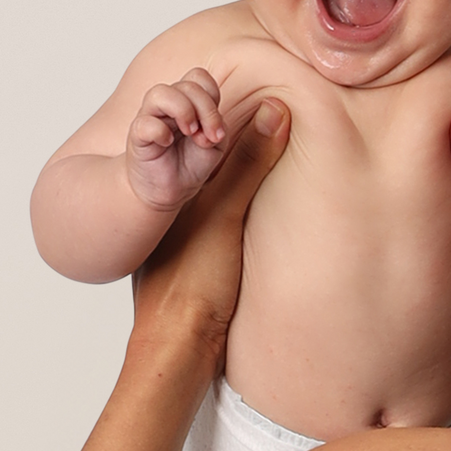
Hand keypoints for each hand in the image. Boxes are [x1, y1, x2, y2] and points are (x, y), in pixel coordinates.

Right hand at [125, 68, 233, 211]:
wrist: (168, 189)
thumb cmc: (190, 164)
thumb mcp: (215, 145)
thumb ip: (218, 127)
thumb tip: (210, 125)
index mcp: (187, 101)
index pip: (199, 78)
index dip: (212, 99)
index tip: (217, 131)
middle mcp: (167, 104)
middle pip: (188, 85)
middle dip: (206, 111)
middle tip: (208, 138)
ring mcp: (150, 116)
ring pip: (161, 93)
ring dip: (184, 112)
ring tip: (190, 134)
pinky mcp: (137, 134)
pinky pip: (146, 122)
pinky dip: (160, 132)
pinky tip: (167, 143)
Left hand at [131, 97, 289, 361]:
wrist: (177, 347)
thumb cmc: (193, 285)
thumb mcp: (227, 215)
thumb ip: (248, 164)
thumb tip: (274, 109)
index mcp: (173, 187)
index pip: (203, 136)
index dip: (229, 115)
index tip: (267, 102)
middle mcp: (175, 207)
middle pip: (210, 160)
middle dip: (237, 139)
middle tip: (276, 124)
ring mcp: (184, 235)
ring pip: (215, 190)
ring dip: (241, 174)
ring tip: (275, 158)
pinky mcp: (196, 258)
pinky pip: (220, 216)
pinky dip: (239, 204)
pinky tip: (264, 210)